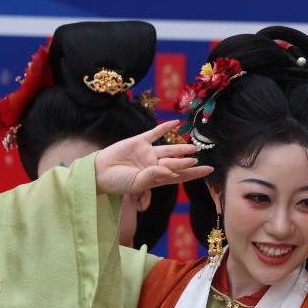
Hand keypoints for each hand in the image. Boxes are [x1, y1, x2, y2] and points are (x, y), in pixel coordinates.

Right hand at [93, 119, 212, 196]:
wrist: (99, 172)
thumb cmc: (117, 182)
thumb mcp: (137, 183)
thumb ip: (154, 176)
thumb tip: (172, 171)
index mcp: (157, 178)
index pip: (180, 175)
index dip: (194, 173)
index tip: (208, 170)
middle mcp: (155, 165)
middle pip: (176, 162)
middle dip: (189, 162)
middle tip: (202, 160)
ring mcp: (147, 153)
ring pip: (168, 149)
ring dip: (180, 147)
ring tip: (193, 147)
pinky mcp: (139, 142)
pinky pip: (154, 133)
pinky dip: (165, 127)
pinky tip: (176, 123)